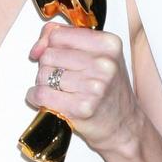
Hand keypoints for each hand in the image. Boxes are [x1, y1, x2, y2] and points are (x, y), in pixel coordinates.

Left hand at [28, 22, 142, 154]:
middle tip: (62, 77)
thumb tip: (37, 48)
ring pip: (43, 74)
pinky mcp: (82, 107)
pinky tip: (49, 100)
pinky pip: (42, 94)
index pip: (58, 34)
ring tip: (60, 90)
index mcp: (108, 44)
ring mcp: (94, 86)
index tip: (51, 53)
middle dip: (48, 67)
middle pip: (48, 55)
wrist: (125, 127)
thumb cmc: (110, 91)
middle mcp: (104, 63)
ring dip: (44, 84)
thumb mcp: (98, 55)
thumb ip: (66, 40)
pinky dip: (37, 97)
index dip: (48, 44)